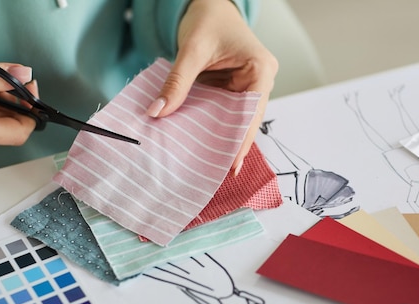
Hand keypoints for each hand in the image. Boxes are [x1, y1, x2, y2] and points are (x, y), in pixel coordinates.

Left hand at [146, 0, 277, 175]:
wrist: (208, 3)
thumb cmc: (208, 18)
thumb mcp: (191, 50)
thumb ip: (177, 82)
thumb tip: (158, 112)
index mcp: (261, 70)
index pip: (253, 112)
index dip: (242, 139)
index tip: (230, 163)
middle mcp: (259, 81)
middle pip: (247, 121)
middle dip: (231, 145)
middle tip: (217, 172)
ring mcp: (247, 87)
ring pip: (236, 120)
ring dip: (222, 139)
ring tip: (209, 165)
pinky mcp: (233, 90)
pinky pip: (225, 113)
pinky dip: (213, 127)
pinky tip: (202, 145)